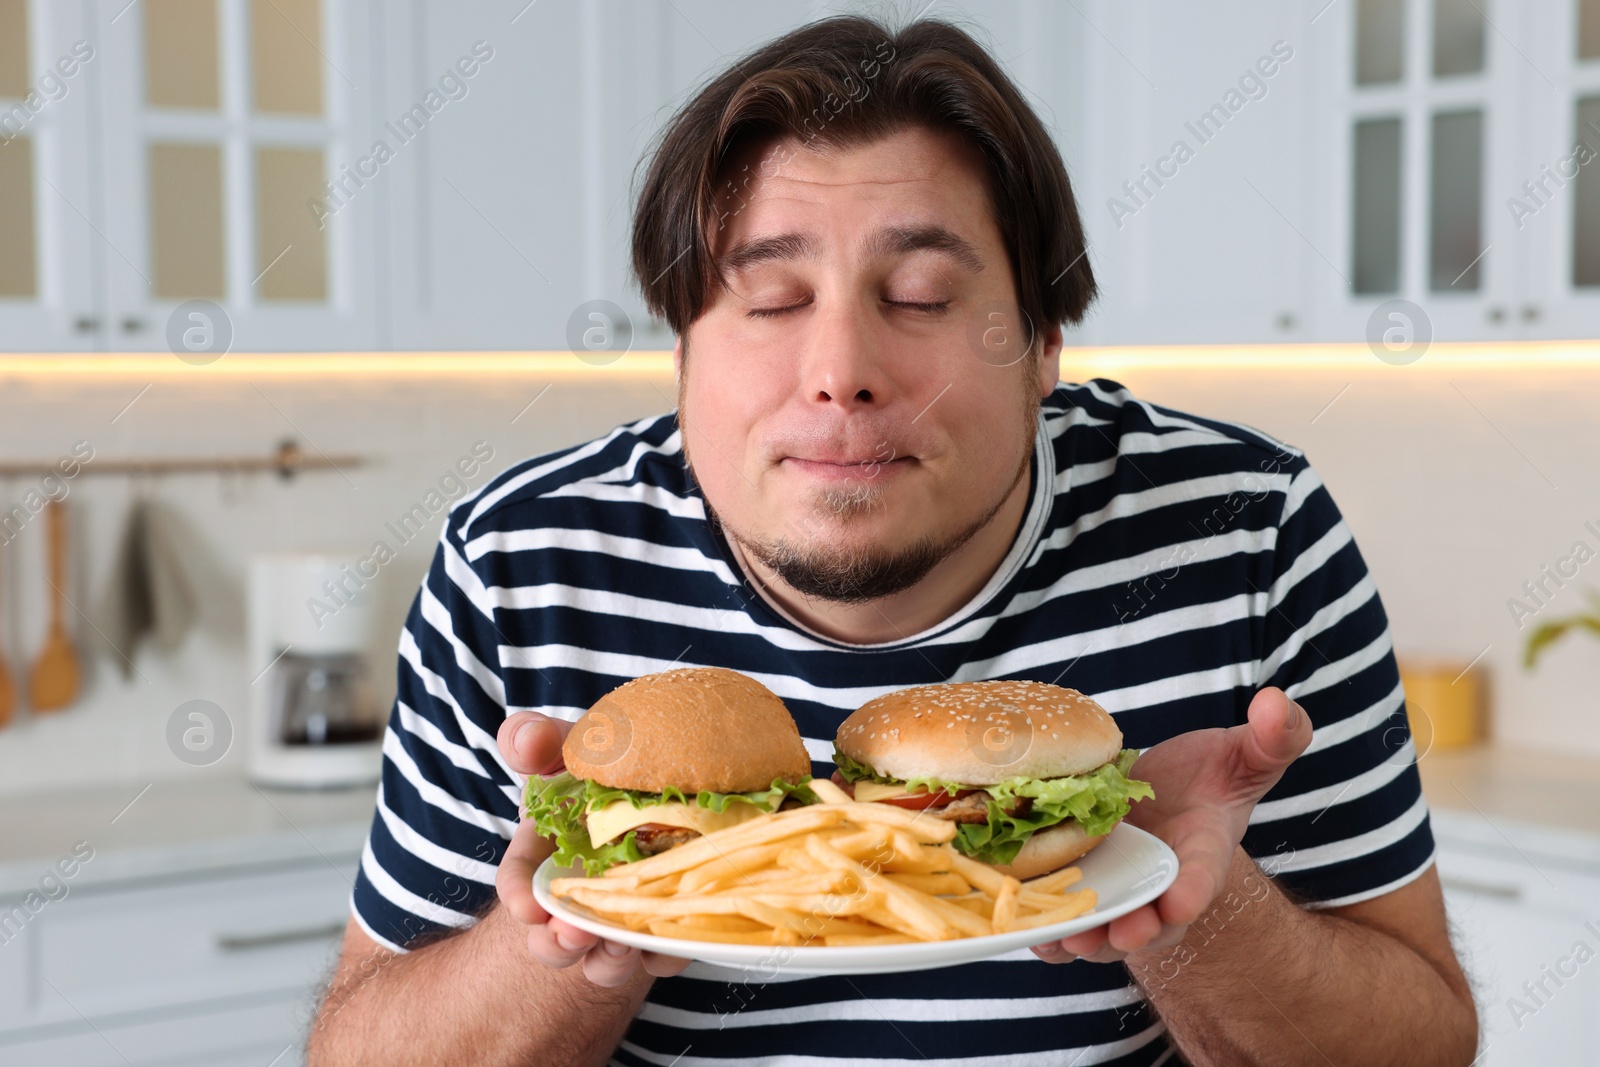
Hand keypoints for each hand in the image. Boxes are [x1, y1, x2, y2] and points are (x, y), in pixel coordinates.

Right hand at [494, 711, 691, 986]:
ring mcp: (618, 919)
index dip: (518, 899)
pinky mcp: (662, 930)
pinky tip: (673, 938)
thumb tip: (526, 740)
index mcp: (545, 856)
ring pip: (603, 962)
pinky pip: (660, 956)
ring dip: (608, 960)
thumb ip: (538, 739)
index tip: (528, 908)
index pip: (518, 886)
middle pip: (553, 940)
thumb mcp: (570, 746)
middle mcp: (577, 897)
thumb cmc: (608, 767)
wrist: (675, 784)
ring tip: (623, 941)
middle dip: (558, 944)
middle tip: (576, 934)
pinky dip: (663, 954)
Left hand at [1030, 686, 1312, 964]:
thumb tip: (1276, 703)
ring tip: (1062, 942)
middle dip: (1136, 931)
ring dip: (1085, 939)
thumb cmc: (1210, 777)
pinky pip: (1068, 919)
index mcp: (1204, 855)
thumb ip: (1272, 738)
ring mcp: (1122, 890)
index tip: (1181, 903)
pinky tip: (1024, 932)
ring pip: (1106, 929)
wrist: (1167, 796)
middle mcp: (1162, 884)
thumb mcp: (1243, 754)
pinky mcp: (1087, 889)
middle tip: (1116, 935)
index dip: (1192, 892)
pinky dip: (1048, 931)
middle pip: (1153, 920)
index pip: (1203, 877)